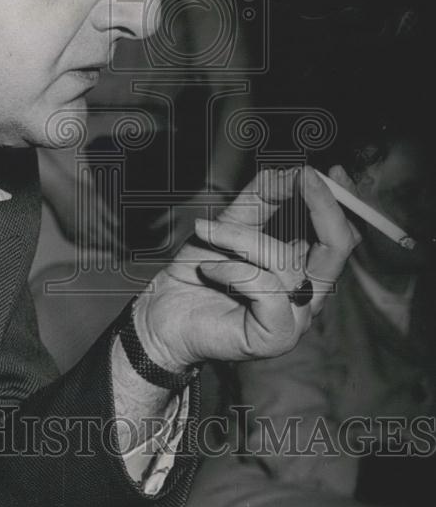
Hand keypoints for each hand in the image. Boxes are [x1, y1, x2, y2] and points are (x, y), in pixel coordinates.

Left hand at [136, 166, 359, 369]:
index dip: (341, 200)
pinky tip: (210, 269)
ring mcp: (296, 318)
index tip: (329, 170)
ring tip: (206, 231)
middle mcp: (308, 293)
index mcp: (304, 266)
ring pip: (286, 262)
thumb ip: (264, 197)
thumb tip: (294, 171)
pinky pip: (265, 289)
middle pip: (338, 247)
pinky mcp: (276, 336)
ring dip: (240, 237)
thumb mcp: (231, 221)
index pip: (342, 233)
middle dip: (322, 206)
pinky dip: (233, 271)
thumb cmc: (199, 271)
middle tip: (301, 178)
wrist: (165, 312)